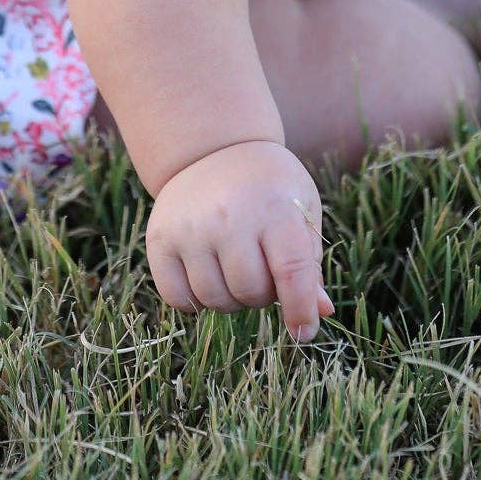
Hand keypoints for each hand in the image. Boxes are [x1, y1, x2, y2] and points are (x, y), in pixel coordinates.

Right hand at [145, 139, 335, 341]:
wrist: (214, 148)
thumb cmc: (268, 186)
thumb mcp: (300, 208)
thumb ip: (309, 262)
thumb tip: (320, 311)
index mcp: (274, 207)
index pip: (292, 274)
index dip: (301, 310)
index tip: (303, 331)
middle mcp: (229, 216)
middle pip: (251, 292)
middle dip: (262, 294)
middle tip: (261, 268)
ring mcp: (190, 228)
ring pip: (215, 300)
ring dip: (230, 298)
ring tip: (234, 267)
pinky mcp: (160, 239)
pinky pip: (178, 299)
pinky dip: (195, 300)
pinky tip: (206, 272)